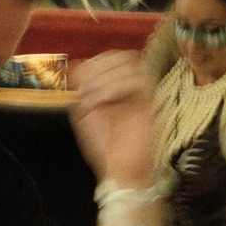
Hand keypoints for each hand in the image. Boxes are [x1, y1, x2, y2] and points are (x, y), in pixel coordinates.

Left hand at [68, 51, 156, 189]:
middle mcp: (133, 86)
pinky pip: (139, 82)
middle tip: (85, 90)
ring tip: (94, 98)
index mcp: (118, 85)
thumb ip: (81, 89)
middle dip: (98, 68)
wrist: (120, 169)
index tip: (78, 82)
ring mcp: (143, 94)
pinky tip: (104, 101)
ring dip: (106, 77)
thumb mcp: (84, 113)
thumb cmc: (104, 145)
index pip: (111, 56)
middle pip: (122, 56)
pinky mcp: (150, 104)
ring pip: (131, 65)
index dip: (93, 63)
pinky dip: (117, 87)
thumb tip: (75, 65)